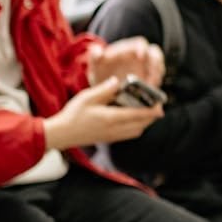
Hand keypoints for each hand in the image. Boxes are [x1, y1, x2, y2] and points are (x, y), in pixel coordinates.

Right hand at [44, 76, 163, 150]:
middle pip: (141, 125)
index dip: (151, 111)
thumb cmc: (72, 114)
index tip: (160, 107)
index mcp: (111, 118)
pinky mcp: (108, 139)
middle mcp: (115, 129)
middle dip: (151, 117)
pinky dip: (135, 127)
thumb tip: (118, 81)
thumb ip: (104, 89)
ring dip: (143, 123)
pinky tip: (132, 119)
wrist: (61, 134)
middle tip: (156, 107)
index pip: (138, 115)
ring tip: (146, 112)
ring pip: (136, 131)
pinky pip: (128, 135)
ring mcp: (112, 136)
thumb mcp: (87, 97)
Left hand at [87, 38, 165, 87]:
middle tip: (152, 74)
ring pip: (159, 68)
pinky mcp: (150, 80)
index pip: (140, 43)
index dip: (142, 48)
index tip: (140, 57)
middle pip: (155, 54)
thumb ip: (94, 57)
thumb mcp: (95, 65)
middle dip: (156, 63)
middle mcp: (141, 57)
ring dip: (157, 76)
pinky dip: (155, 86)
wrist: (104, 87)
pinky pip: (157, 81)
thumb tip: (97, 51)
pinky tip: (150, 92)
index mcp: (129, 49)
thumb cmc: (100, 72)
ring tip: (151, 86)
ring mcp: (147, 69)